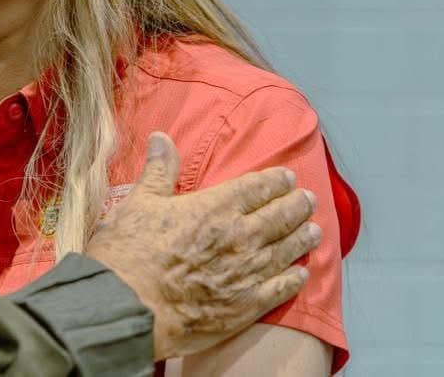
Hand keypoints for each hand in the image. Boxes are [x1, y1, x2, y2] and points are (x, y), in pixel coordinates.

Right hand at [85, 132, 321, 360]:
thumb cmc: (128, 253)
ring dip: (302, 237)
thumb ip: (159, 170)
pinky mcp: (246, 306)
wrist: (130, 306)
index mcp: (215, 207)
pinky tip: (302, 273)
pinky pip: (281, 289)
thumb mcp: (139, 202)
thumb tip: (162, 138)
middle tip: (309, 199)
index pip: (256, 188)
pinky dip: (295, 279)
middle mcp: (240, 237)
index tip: (287, 176)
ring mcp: (247, 272)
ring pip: (286, 250)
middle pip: (279, 216)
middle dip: (297, 205)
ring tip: (315, 230)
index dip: (274, 180)